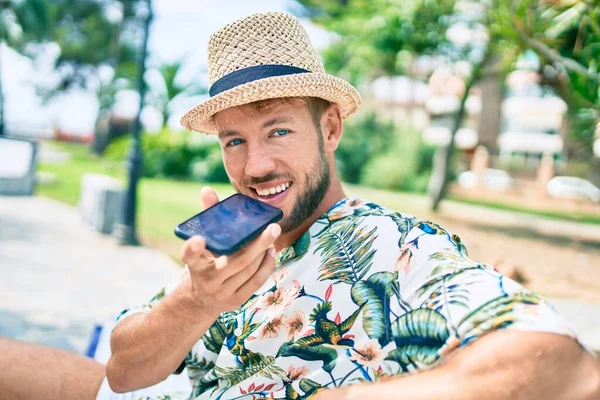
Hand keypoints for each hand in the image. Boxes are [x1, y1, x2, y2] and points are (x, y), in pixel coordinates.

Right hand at [180, 187, 280, 314]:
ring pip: (249, 270)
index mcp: (194, 264)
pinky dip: (266, 265)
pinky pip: (256, 282)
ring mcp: (222, 292)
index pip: (188, 257)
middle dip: (257, 244)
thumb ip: (207, 217)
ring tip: (272, 235)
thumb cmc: (205, 261)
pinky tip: (271, 252)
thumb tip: (207, 190)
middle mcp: (207, 280)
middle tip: (273, 227)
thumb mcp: (202, 242)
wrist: (202, 299)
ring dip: (264, 252)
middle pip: (235, 261)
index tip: (197, 239)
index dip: (192, 248)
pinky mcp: (236, 301)